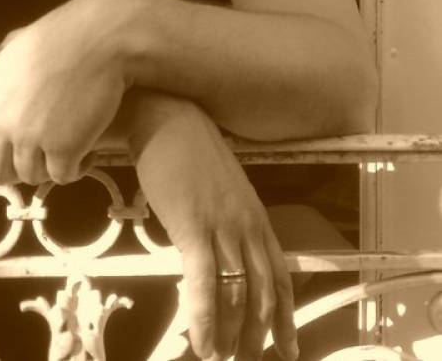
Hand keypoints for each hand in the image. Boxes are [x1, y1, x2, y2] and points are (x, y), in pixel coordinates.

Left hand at [0, 0, 130, 184]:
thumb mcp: (19, 43)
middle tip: (36, 158)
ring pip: (30, 176)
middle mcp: (2, 121)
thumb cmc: (65, 32)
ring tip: (67, 147)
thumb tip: (0, 53)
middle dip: (14, 171)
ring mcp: (31, 137)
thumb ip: (3, 61)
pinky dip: (76, 168)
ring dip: (48, 167)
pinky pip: (63, 177)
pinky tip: (88, 151)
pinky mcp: (62, 148)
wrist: (101, 38)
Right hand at [128, 93, 297, 360]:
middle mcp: (248, 225)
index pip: (280, 277)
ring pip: (238, 295)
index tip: (287, 348)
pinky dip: (205, 317)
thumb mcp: (218, 188)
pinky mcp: (194, 226)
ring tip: (220, 357)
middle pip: (263, 294)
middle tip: (244, 359)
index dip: (285, 318)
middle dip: (256, 336)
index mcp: (256, 216)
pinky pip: (205, 283)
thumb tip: (217, 254)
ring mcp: (223, 226)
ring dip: (231, 335)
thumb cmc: (186, 149)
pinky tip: (202, 341)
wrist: (166, 116)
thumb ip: (225, 220)